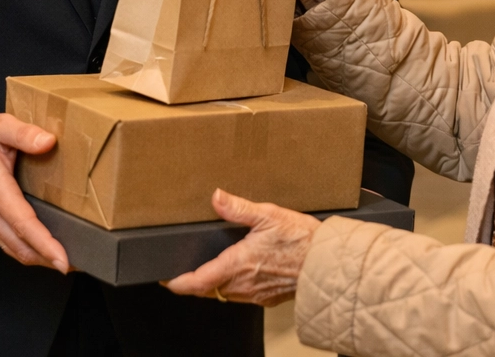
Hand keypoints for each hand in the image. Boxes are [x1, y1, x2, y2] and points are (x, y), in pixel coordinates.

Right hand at [0, 114, 68, 272]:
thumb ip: (24, 133)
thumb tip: (48, 142)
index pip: (22, 223)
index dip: (44, 244)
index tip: (63, 259)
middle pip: (20, 245)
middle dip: (48, 259)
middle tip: (76, 263)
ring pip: (13, 250)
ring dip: (38, 259)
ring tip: (65, 261)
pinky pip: (7, 245)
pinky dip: (26, 252)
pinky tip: (43, 251)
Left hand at [164, 189, 319, 305]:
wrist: (329, 264)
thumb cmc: (302, 241)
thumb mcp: (269, 215)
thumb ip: (239, 208)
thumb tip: (216, 197)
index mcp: (236, 265)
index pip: (197, 282)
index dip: (177, 282)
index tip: (166, 277)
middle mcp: (242, 285)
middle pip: (207, 290)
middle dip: (194, 282)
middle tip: (184, 269)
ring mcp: (255, 295)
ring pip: (224, 294)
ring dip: (214, 284)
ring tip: (210, 267)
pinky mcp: (268, 298)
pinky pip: (243, 296)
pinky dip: (235, 286)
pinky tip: (242, 271)